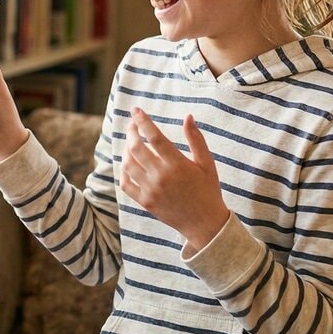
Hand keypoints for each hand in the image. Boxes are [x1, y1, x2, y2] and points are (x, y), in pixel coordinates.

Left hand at [118, 109, 230, 253]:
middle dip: (131, 131)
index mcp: (177, 164)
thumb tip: (188, 116)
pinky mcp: (145, 202)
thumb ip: (196, 139)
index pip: (155, 137)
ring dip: (127, 149)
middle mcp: (161, 176)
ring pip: (128, 164)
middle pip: (136, 148)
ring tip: (132, 141)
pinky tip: (129, 163)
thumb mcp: (207, 163)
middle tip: (133, 124)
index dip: (143, 121)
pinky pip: (126, 183)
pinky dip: (124, 171)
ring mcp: (151, 190)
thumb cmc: (208, 190)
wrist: (204, 223)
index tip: (136, 110)